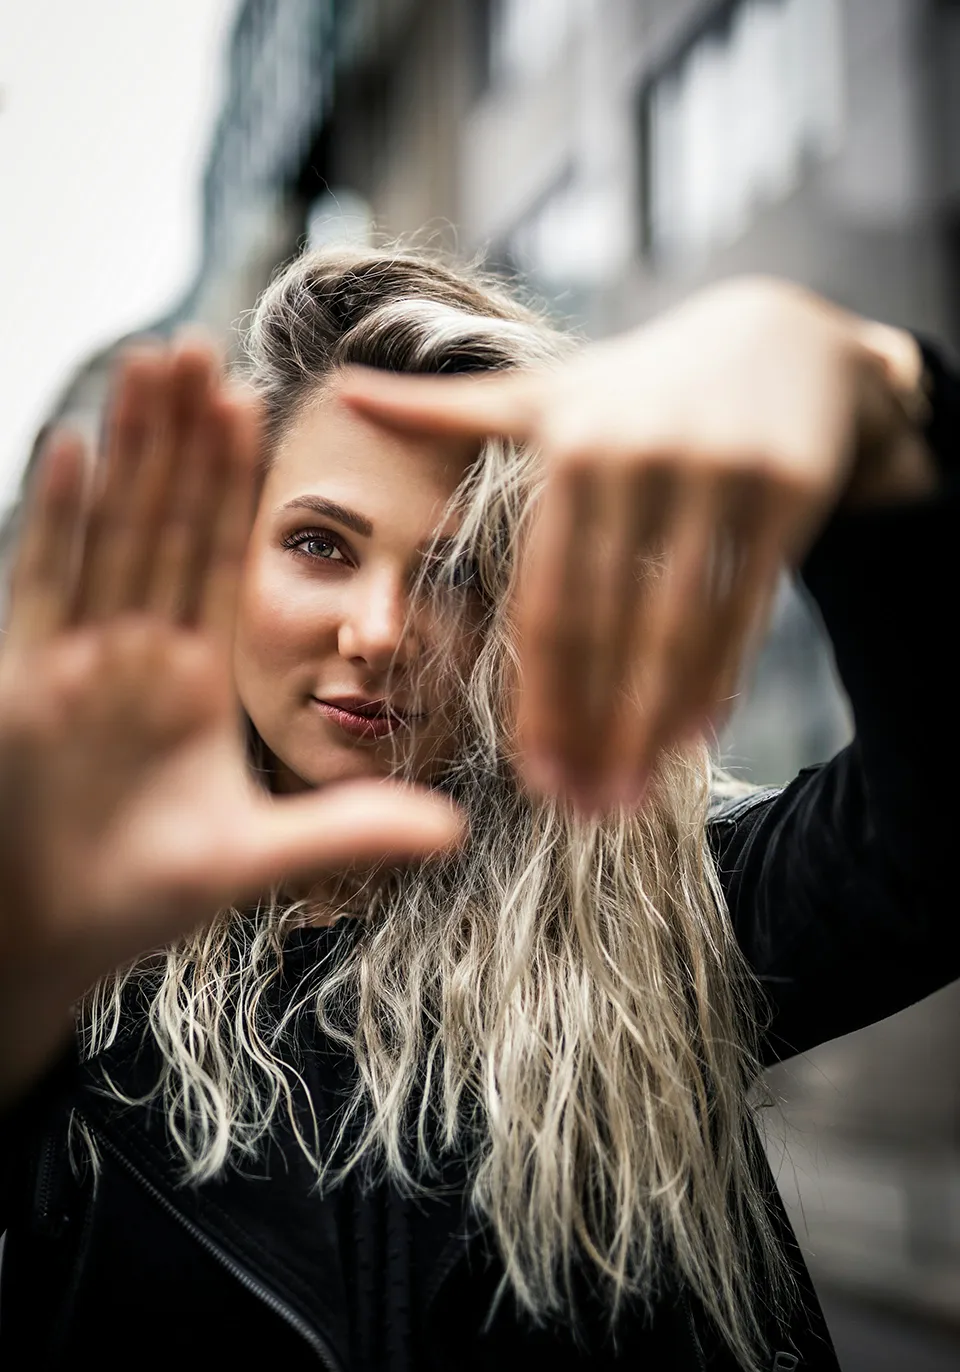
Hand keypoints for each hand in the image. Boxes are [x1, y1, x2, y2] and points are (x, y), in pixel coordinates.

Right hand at [0, 339, 460, 1090]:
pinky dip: (57, 520)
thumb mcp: (256, 857)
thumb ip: (348, 830)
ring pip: (110, 531)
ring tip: (147, 363)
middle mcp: (141, 653)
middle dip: (183, 438)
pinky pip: (45, 583)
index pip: (221, 557)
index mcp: (200, 679)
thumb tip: (455, 828)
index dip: (235, 483)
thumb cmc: (143, 899)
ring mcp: (80, 657)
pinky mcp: (23, 675)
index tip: (254, 405)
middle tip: (202, 347)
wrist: (50, 936)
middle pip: (166, 523)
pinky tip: (73, 448)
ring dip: (130, 449)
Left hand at [339, 277, 933, 811]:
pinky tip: (692, 740)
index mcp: (568, 447)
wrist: (778, 342)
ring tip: (631, 795)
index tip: (536, 777)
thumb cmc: (638, 387)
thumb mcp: (544, 393)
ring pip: (677, 629)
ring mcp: (717, 469)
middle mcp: (636, 455)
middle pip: (605, 627)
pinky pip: (744, 607)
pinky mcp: (785, 486)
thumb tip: (343, 390)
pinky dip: (718, 679)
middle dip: (591, 731)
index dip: (539, 699)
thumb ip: (447, 410)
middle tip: (583, 810)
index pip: (545, 602)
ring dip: (652, 726)